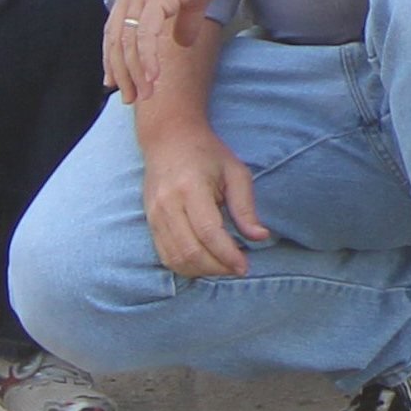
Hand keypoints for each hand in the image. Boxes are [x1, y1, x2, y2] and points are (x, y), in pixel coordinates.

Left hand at [106, 0, 241, 107]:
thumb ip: (184, 21)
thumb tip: (182, 43)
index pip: (114, 30)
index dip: (113, 58)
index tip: (116, 82)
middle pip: (116, 42)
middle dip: (122, 73)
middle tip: (130, 98)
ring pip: (128, 43)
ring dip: (136, 73)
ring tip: (145, 95)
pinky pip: (145, 37)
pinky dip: (147, 60)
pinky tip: (154, 77)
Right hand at [138, 120, 267, 281]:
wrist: (169, 140)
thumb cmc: (208, 154)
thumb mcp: (235, 172)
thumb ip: (245, 207)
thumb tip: (260, 237)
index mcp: (191, 188)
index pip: (208, 232)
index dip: (227, 255)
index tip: (245, 267)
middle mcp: (168, 205)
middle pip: (190, 250)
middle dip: (217, 267)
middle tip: (238, 268)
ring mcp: (155, 215)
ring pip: (175, 258)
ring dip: (202, 270)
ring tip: (224, 267)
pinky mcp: (149, 223)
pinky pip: (165, 255)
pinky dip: (186, 266)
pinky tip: (205, 263)